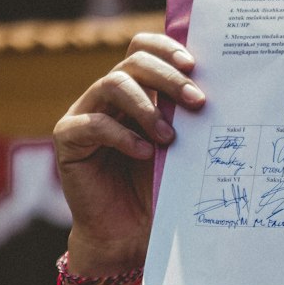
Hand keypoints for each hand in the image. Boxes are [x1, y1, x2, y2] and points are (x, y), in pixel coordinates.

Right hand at [53, 33, 205, 269]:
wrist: (129, 235)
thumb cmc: (157, 192)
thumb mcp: (178, 150)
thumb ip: (185, 119)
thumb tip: (214, 92)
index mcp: (136, 92)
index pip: (143, 49)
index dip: (166, 49)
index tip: (195, 66)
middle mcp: (108, 98)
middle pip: (133, 62)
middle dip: (169, 78)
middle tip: (197, 102)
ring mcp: (85, 114)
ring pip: (113, 84)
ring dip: (147, 108)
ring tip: (169, 138)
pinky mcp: (68, 139)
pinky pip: (93, 124)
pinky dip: (123, 136)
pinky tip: (144, 154)